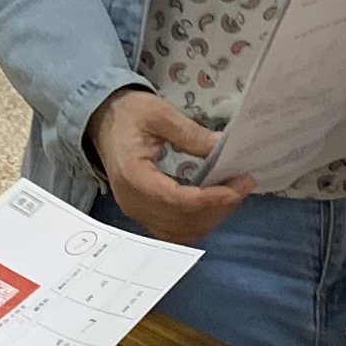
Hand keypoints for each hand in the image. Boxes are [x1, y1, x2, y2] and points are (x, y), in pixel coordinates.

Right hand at [86, 86, 248, 242]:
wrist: (101, 120)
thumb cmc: (127, 113)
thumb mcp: (159, 114)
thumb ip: (191, 134)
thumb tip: (224, 148)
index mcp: (133, 176)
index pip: (177, 201)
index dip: (212, 199)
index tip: (239, 185)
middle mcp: (133, 202)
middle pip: (182, 222)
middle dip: (218, 207)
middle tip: (244, 183)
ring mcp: (136, 211)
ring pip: (181, 231)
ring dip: (211, 217)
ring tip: (233, 192)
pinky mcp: (143, 213)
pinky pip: (175, 229)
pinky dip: (199, 220)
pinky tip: (215, 201)